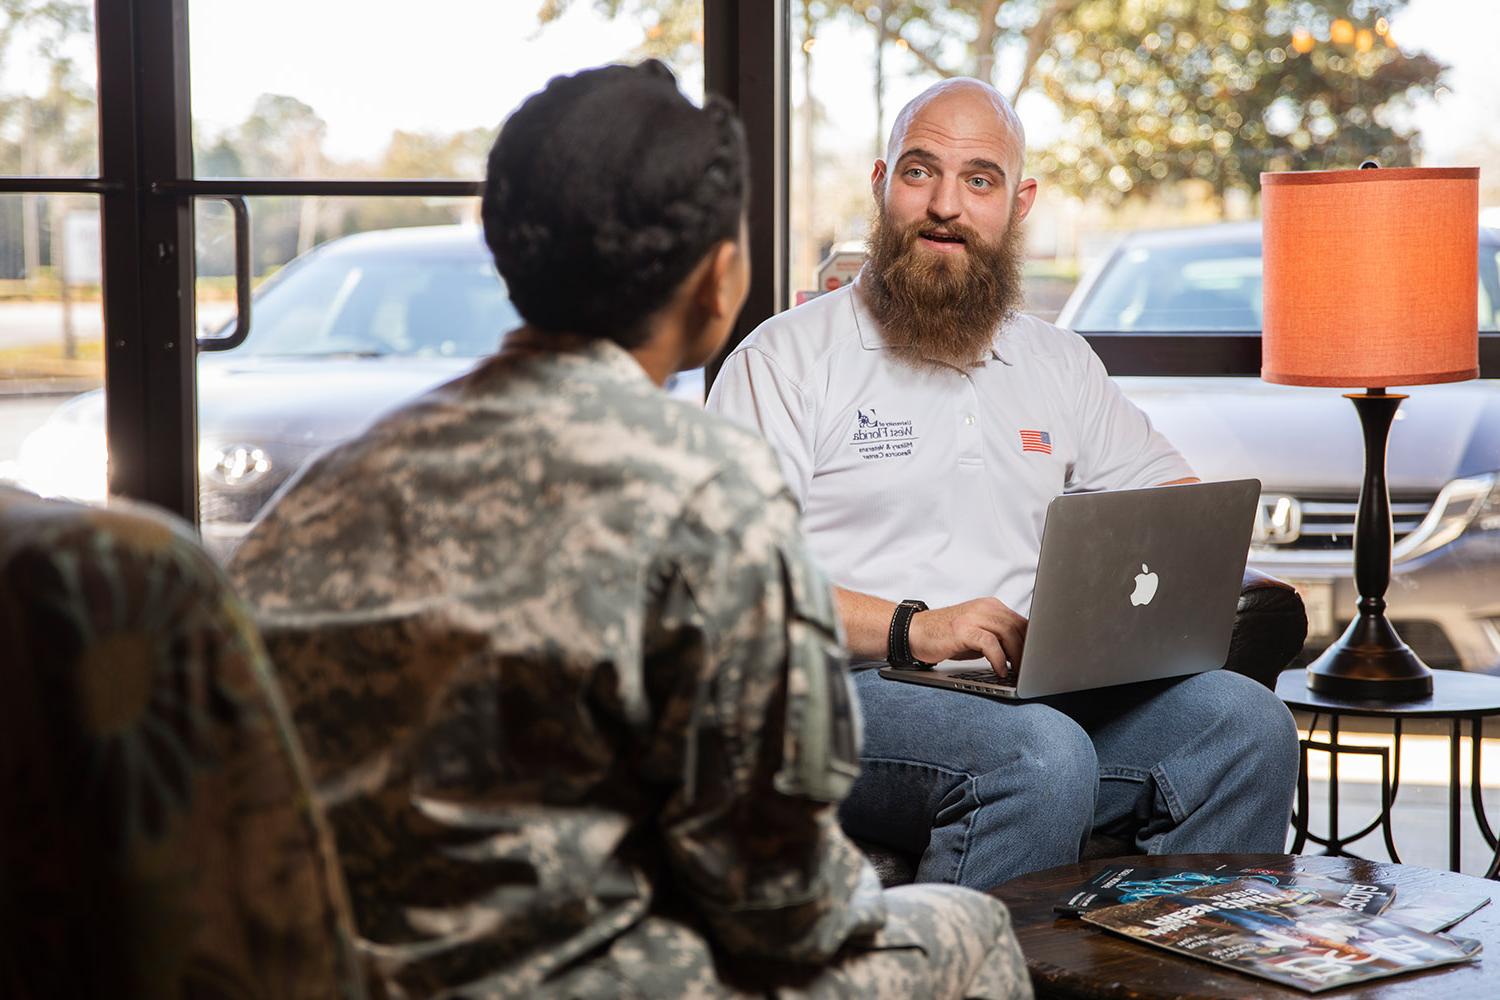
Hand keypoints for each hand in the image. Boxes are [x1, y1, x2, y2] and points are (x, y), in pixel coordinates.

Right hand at [908, 597, 1026, 676]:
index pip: (1022, 622)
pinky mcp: (963, 629)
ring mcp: (973, 616)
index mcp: (991, 606)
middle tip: (1030, 670)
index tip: (1037, 660)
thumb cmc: (946, 636)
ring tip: (1018, 671)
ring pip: (1008, 633)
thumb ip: (999, 639)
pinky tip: (1000, 670)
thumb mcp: (977, 635)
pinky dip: (999, 659)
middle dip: (1028, 651)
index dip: (1033, 642)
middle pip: (1019, 627)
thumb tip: (1023, 654)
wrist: (914, 632)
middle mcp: (985, 608)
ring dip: (1017, 656)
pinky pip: (990, 643)